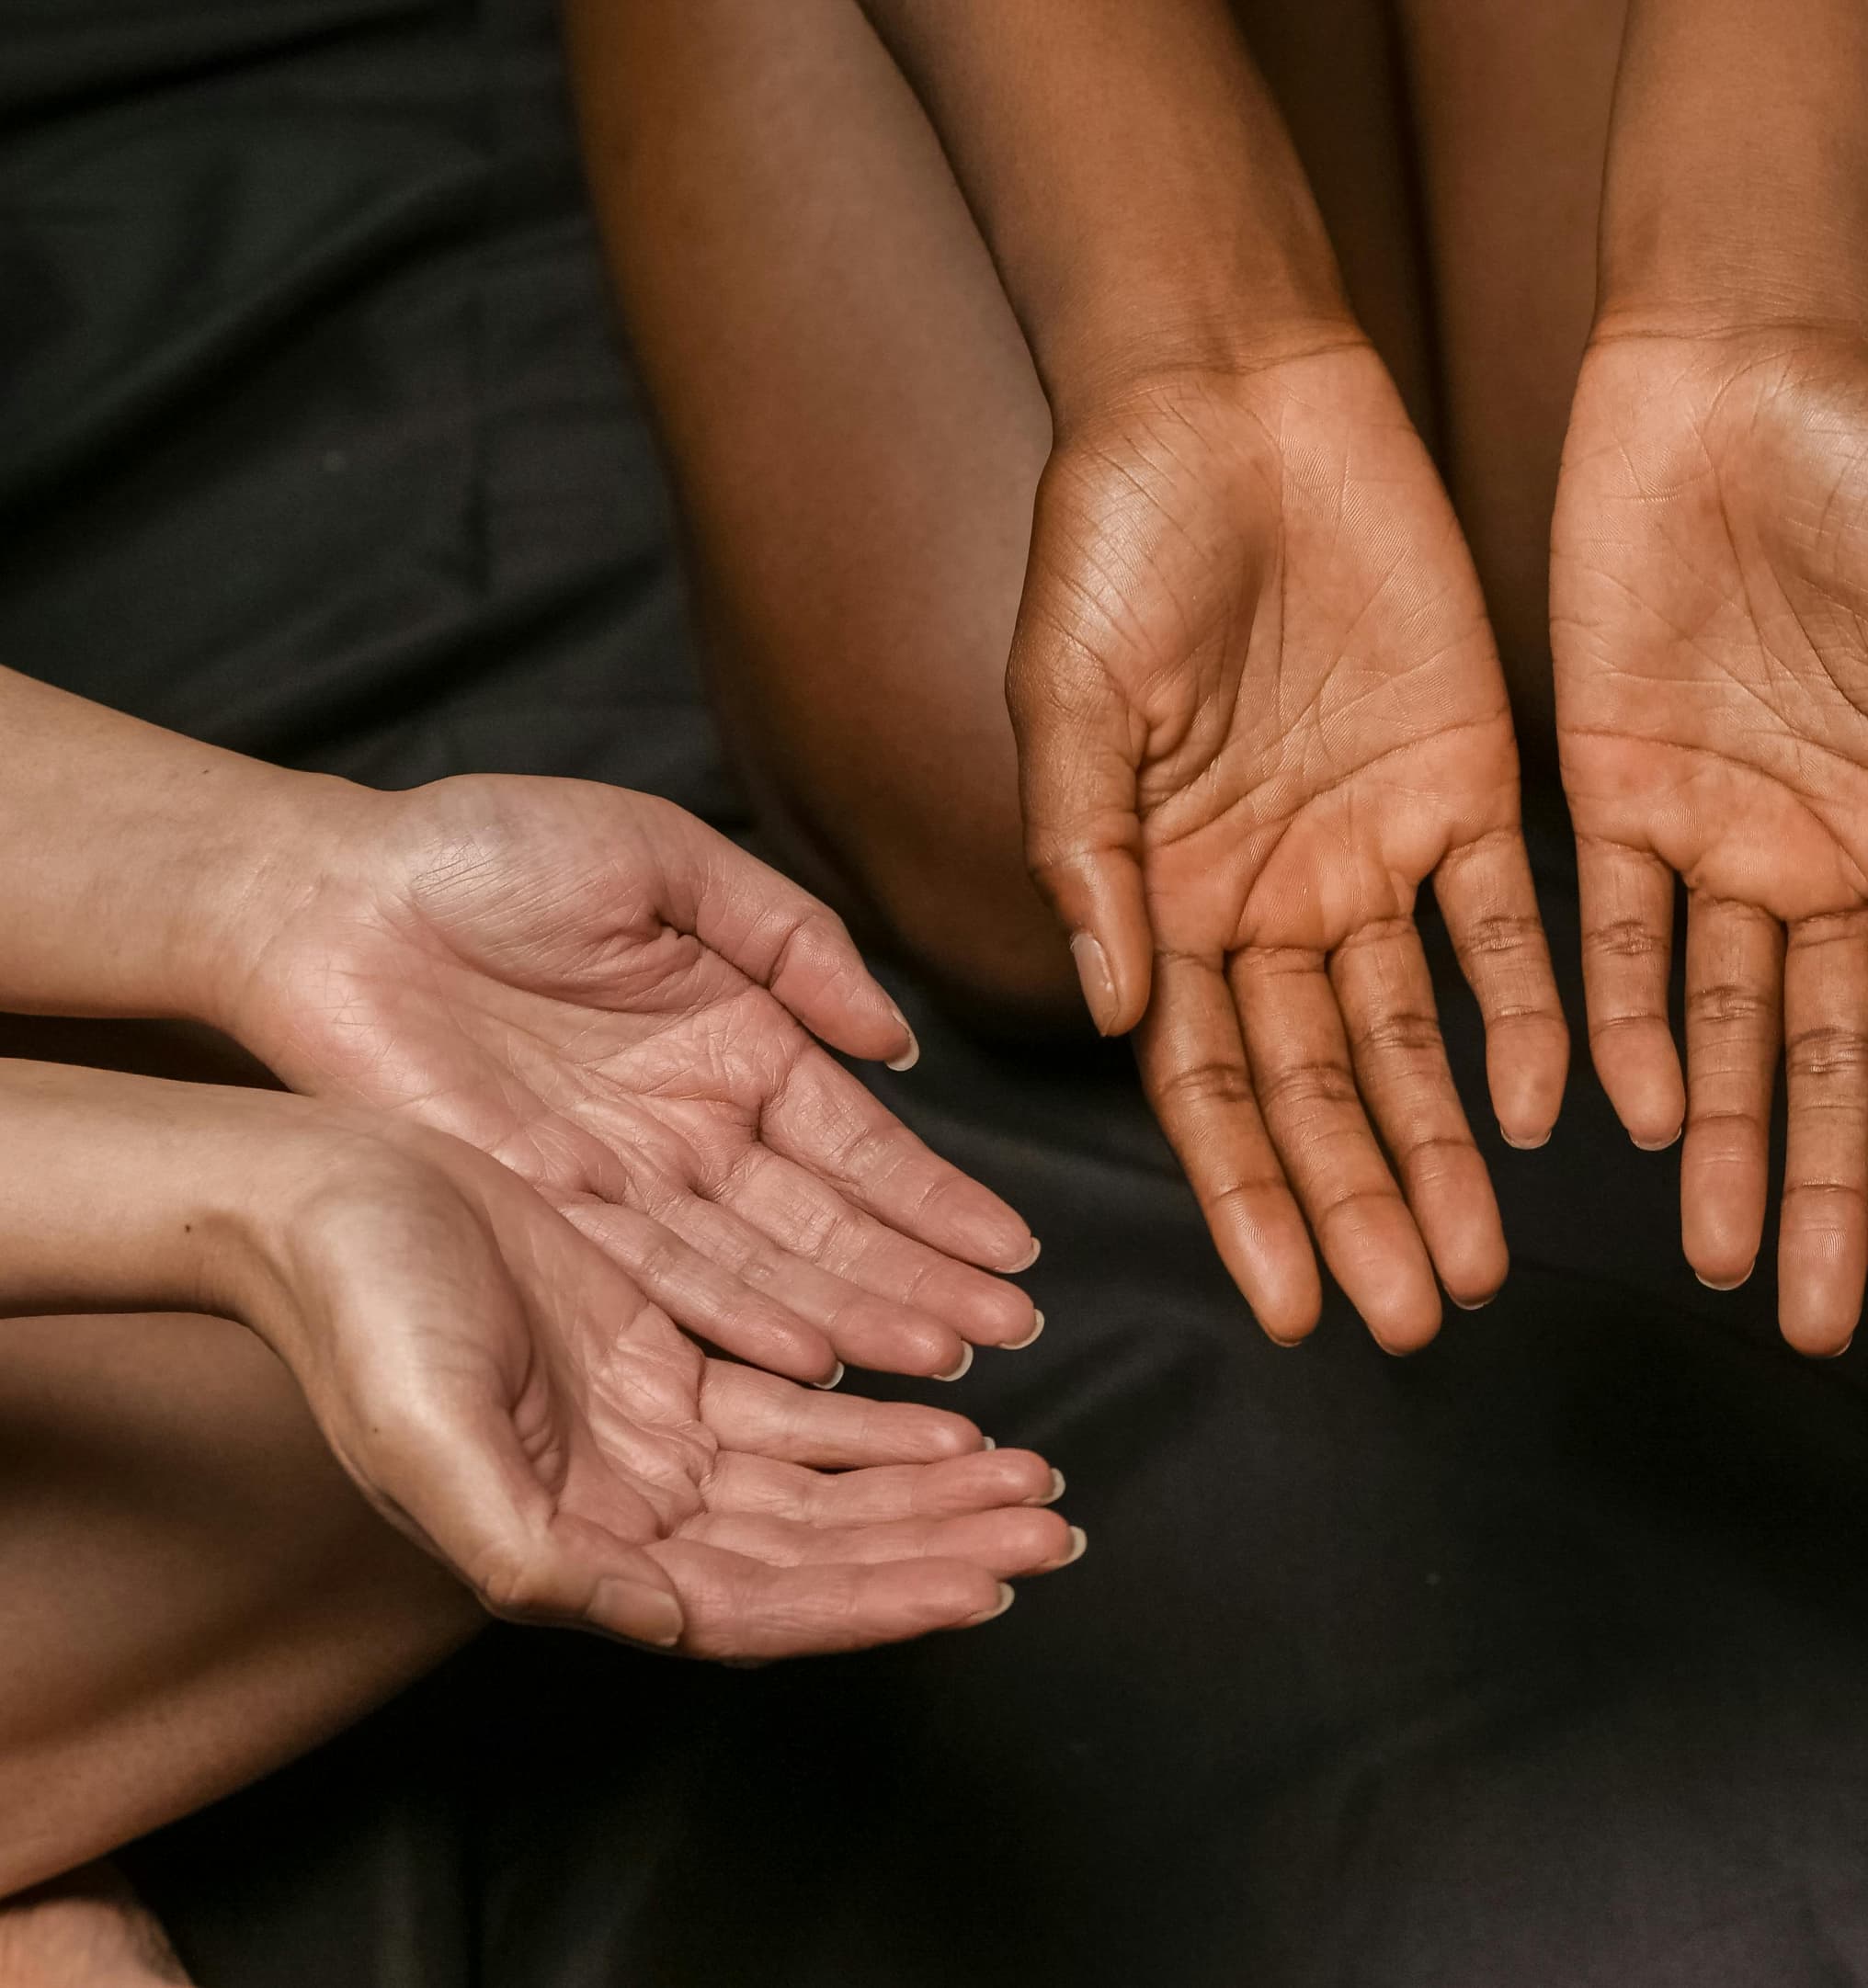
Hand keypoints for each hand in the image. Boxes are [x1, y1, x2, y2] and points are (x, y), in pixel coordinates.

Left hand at [221, 776, 1042, 1384]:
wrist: (322, 896)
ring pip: (761, 1267)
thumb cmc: (484, 850)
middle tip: (1008, 1334)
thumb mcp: (668, 860)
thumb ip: (793, 941)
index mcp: (737, 1043)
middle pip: (828, 1225)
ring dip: (854, 1316)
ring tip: (942, 1362)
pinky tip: (813, 1356)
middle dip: (922, 1280)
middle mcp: (692, 1130)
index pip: (859, 1143)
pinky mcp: (544, 1214)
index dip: (937, 1200)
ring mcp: (623, 1181)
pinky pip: (657, 1281)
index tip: (1013, 1255)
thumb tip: (894, 1042)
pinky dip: (736, 1321)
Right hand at [238, 1100, 1074, 1655]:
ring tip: (1028, 1485)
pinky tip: (953, 1426)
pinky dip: (876, 1425)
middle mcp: (621, 1510)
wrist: (317, 1196)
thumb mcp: (425, 1430)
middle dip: (931, 1548)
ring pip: (817, 1489)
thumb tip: (644, 1612)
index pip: (752, 1605)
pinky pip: (795, 1416)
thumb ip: (523, 1541)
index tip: (975, 1588)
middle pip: (811, 1554)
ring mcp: (645, 1440)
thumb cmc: (354, 1308)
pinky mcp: (660, 1366)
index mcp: (567, 1550)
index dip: (867, 1602)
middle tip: (1048, 1533)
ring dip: (925, 1492)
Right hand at [1008, 342, 1564, 1350]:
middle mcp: (1270, 899)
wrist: (1230, 396)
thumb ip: (1089, 849)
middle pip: (1318, 1089)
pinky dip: (1527, 1018)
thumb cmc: (1114, 535)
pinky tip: (1552, 1113)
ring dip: (1444, 1150)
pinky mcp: (1464, 784)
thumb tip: (1111, 1005)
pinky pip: (1506, 926)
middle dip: (1358, 1206)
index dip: (1247, 1199)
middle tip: (1413, 1317)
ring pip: (1414, 1039)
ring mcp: (1369, 850)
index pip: (1207, 1085)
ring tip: (1480, 1266)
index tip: (1288, 1311)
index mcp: (1164, 895)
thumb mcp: (1067, 693)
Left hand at [1551, 324, 1867, 1351]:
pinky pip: (1603, 929)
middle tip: (1809, 1321)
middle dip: (1817, 1186)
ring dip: (1714, 1141)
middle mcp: (1824, 853)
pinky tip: (1614, 1117)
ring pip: (1713, 1021)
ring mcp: (1716, 826)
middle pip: (1820, 1054)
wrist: (1743, 356)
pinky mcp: (1608, 782)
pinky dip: (1606, 1019)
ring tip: (1711, 1260)